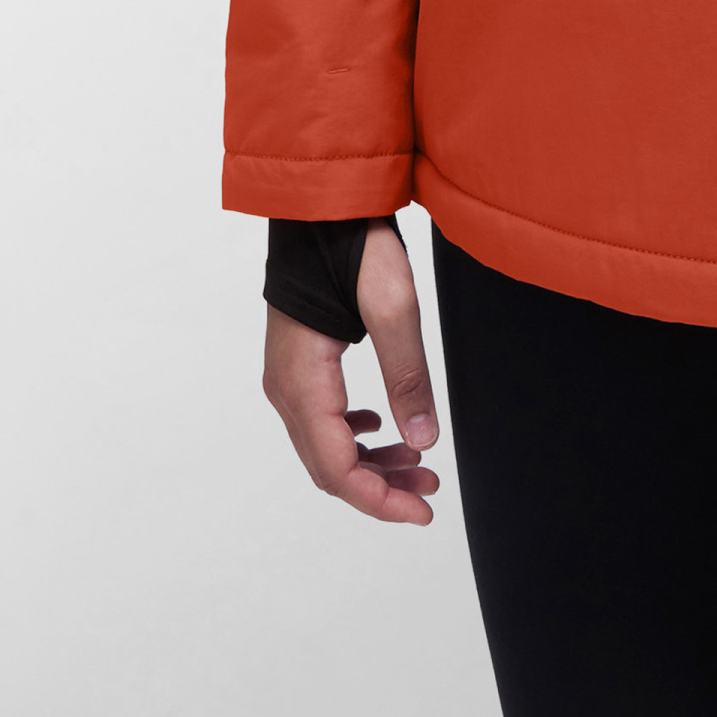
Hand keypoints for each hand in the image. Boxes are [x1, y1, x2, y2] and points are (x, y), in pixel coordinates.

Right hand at [262, 219, 442, 524]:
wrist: (321, 204)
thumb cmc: (352, 244)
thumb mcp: (395, 306)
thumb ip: (409, 376)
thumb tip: (424, 444)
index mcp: (304, 382)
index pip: (337, 469)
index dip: (380, 501)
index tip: (423, 511)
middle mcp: (285, 388)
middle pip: (328, 467)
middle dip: (380, 489)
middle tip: (431, 491)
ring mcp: (286, 376)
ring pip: (325, 447)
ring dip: (371, 464)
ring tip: (419, 464)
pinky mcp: (297, 363)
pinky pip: (321, 420)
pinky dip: (353, 437)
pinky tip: (382, 428)